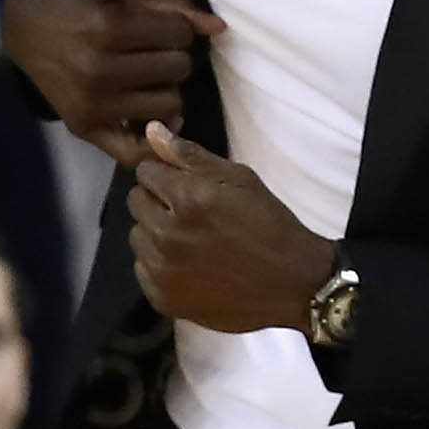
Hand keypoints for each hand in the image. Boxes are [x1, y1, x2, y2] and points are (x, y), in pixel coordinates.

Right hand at [2, 0, 221, 163]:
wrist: (25, 24)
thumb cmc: (80, 0)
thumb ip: (173, 4)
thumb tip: (219, 28)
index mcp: (106, 28)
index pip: (178, 33)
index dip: (178, 26)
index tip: (164, 25)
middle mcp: (98, 70)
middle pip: (178, 68)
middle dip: (175, 55)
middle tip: (156, 50)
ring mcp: (90, 104)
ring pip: (170, 105)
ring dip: (168, 89)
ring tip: (150, 76)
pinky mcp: (84, 128)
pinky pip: (135, 150)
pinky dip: (153, 135)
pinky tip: (154, 114)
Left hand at [129, 121, 334, 332]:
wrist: (292, 283)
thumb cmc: (269, 223)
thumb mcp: (240, 180)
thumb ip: (191, 156)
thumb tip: (151, 131)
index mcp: (187, 199)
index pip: (145, 172)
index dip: (165, 174)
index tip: (186, 185)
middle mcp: (167, 234)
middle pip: (136, 202)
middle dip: (157, 201)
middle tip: (190, 212)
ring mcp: (162, 270)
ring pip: (137, 237)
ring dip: (156, 233)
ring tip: (190, 240)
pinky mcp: (162, 298)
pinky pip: (143, 270)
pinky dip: (160, 265)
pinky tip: (189, 265)